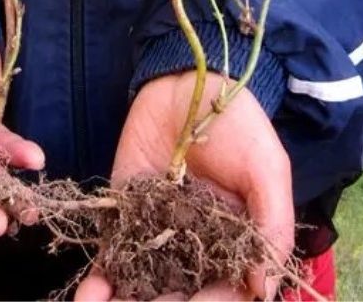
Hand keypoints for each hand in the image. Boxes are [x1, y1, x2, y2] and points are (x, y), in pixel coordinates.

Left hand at [76, 72, 293, 300]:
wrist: (187, 82)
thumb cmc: (238, 124)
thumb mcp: (268, 169)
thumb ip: (271, 226)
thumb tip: (264, 290)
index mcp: (235, 243)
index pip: (227, 292)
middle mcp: (196, 246)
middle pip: (181, 295)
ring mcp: (157, 232)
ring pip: (143, 285)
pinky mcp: (126, 212)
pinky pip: (113, 253)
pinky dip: (101, 278)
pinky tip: (91, 293)